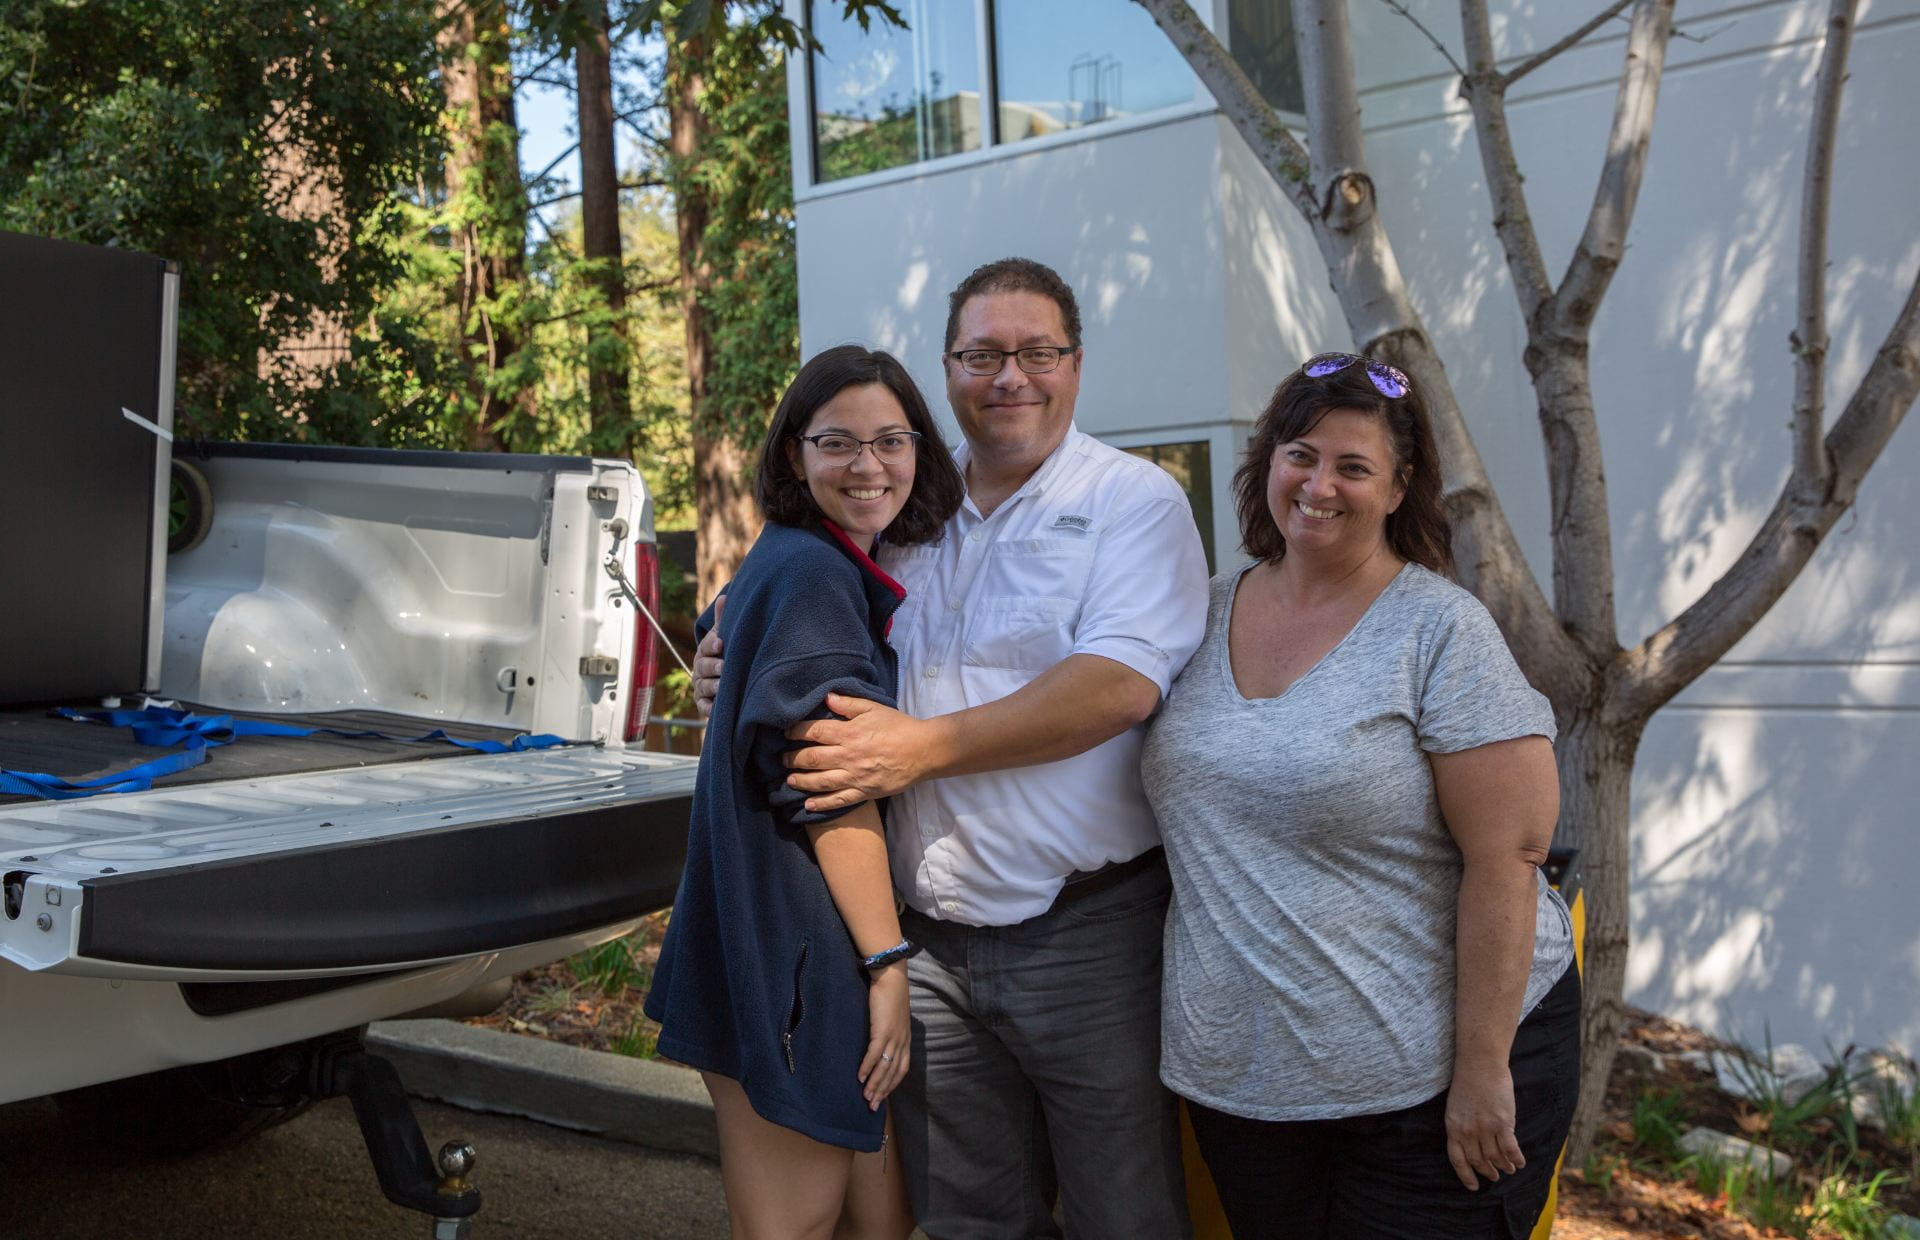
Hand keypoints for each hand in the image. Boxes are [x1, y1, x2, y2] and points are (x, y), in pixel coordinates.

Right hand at [692, 595, 724, 719]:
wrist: (721, 679)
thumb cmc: (723, 655)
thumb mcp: (723, 638)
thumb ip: (723, 620)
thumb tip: (725, 596)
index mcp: (705, 652)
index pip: (705, 647)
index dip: (712, 645)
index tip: (720, 643)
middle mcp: (700, 670)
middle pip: (703, 668)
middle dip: (713, 667)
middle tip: (724, 667)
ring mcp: (701, 687)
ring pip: (703, 686)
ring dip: (712, 686)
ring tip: (723, 687)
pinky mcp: (704, 704)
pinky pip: (703, 707)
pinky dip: (707, 708)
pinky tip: (713, 708)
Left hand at [784, 694, 936, 811]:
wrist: (923, 751)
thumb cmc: (899, 727)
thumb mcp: (874, 708)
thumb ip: (848, 704)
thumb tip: (826, 697)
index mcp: (850, 733)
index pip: (814, 732)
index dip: (796, 731)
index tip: (786, 732)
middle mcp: (849, 756)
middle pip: (812, 759)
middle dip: (793, 758)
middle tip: (782, 758)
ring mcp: (856, 777)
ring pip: (821, 782)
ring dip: (801, 781)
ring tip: (789, 779)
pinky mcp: (864, 792)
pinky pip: (839, 800)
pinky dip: (822, 804)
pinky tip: (808, 804)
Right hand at [858, 963, 910, 1108]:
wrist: (892, 978)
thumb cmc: (890, 996)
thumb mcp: (893, 1018)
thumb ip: (889, 1032)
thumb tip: (879, 1043)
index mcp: (905, 1040)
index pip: (901, 1069)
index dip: (891, 1085)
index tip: (882, 1097)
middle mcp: (902, 1042)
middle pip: (893, 1073)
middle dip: (882, 1091)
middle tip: (872, 1107)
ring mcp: (893, 1037)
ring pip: (884, 1067)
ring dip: (875, 1084)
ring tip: (866, 1097)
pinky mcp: (883, 1030)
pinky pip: (875, 1054)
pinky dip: (868, 1067)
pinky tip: (860, 1077)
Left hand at [1444, 1059, 1523, 1190]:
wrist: (1480, 1063)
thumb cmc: (1467, 1081)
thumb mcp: (1455, 1107)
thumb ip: (1461, 1125)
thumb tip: (1471, 1142)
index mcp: (1453, 1127)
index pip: (1457, 1159)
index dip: (1466, 1175)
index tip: (1473, 1186)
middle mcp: (1468, 1131)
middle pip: (1478, 1160)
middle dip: (1487, 1171)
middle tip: (1494, 1176)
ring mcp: (1486, 1128)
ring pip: (1496, 1157)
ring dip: (1503, 1166)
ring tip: (1508, 1169)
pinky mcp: (1503, 1123)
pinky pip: (1511, 1149)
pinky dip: (1516, 1159)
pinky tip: (1520, 1163)